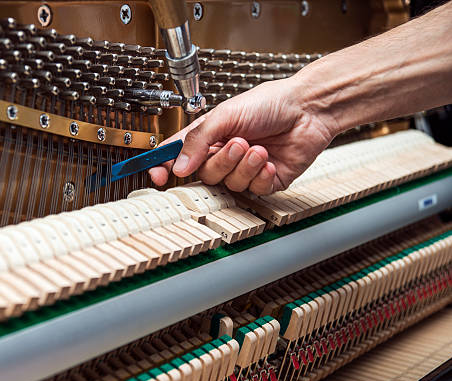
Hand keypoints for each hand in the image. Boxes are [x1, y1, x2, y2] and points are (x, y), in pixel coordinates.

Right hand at [149, 77, 334, 194]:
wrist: (308, 109)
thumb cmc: (269, 103)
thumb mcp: (226, 114)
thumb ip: (198, 140)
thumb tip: (177, 166)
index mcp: (209, 137)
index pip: (178, 156)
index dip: (164, 167)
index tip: (158, 176)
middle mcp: (224, 155)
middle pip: (205, 175)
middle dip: (222, 161)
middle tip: (239, 142)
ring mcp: (244, 170)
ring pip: (230, 184)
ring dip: (244, 166)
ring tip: (259, 148)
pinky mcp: (265, 182)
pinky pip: (254, 189)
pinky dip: (261, 175)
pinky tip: (270, 160)